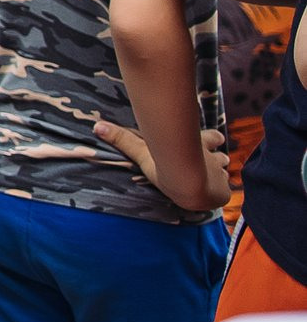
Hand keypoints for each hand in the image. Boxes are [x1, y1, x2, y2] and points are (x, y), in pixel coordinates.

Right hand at [96, 121, 231, 210]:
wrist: (189, 184)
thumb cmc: (167, 164)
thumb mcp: (144, 150)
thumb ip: (122, 139)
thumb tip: (96, 126)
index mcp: (198, 145)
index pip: (212, 137)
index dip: (212, 138)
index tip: (215, 138)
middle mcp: (212, 158)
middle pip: (221, 155)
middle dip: (219, 157)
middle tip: (218, 158)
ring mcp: (220, 176)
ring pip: (225, 173)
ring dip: (220, 174)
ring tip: (216, 177)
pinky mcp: (224, 193)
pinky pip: (225, 191)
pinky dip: (221, 192)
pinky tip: (215, 195)